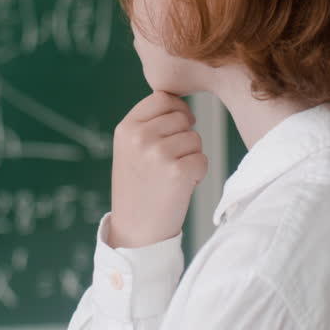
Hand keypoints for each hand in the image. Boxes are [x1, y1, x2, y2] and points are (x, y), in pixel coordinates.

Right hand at [107, 91, 207, 248]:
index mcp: (126, 128)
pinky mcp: (178, 171)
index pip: (162, 97)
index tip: (177, 127)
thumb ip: (148, 124)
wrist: (135, 232)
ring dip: (191, 156)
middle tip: (169, 162)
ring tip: (171, 176)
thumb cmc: (138, 188)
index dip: (176, 110)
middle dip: (184, 136)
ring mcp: (158, 153)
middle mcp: (140, 137)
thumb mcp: (129, 149)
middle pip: (183, 117)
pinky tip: (180, 187)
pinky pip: (203, 159)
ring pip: (195, 138)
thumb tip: (181, 103)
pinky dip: (198, 174)